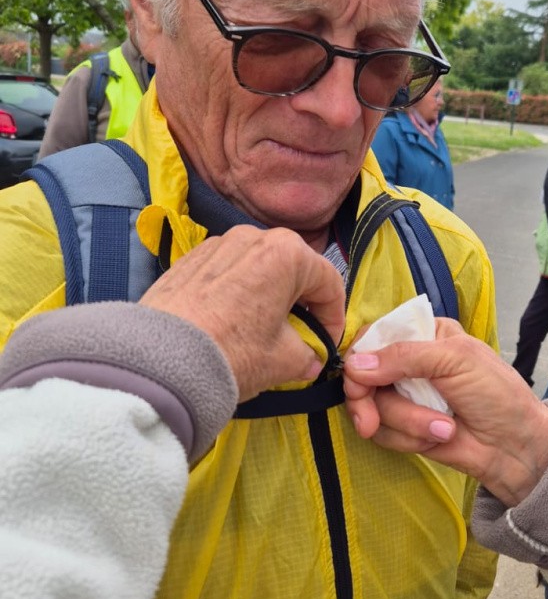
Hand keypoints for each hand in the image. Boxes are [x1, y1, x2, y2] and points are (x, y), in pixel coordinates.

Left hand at [140, 226, 344, 400]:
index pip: (329, 282)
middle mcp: (254, 237)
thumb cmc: (234, 353)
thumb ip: (309, 354)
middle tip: (299, 336)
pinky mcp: (189, 259)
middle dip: (301, 303)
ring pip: (258, 268)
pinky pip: (227, 273)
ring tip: (262, 331)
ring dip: (269, 296)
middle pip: (293, 269)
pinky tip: (230, 324)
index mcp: (288, 253)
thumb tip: (310, 358)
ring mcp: (217, 244)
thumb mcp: (286, 361)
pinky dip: (238, 294)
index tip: (328, 343)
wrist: (161, 361)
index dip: (334, 317)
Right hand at [343, 319, 547, 506]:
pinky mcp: (407, 428)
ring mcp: (407, 397)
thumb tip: (354, 365)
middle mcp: (411, 363)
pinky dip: (407, 439)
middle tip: (370, 424)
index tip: (360, 384)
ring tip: (443, 428)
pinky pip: (383, 433)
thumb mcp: (456, 360)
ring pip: (372, 408)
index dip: (361, 362)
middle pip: (363, 377)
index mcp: (425, 334)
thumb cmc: (497, 394)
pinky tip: (437, 438)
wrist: (517, 448)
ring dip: (405, 423)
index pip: (374, 337)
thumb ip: (404, 357)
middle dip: (371, 403)